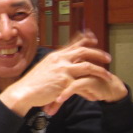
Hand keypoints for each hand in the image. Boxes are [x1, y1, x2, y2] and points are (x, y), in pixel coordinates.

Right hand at [0, 31, 126, 115]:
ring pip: (88, 66)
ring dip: (100, 71)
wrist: (24, 91)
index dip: (86, 39)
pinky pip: (82, 84)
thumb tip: (61, 66)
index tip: (94, 38)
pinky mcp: (65, 81)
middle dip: (98, 54)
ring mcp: (63, 70)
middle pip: (84, 51)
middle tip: (108, 58)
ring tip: (108, 76)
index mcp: (56, 55)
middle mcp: (60, 59)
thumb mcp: (44, 68)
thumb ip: (55, 65)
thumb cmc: (32, 83)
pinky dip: (90, 90)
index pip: (74, 43)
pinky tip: (95, 95)